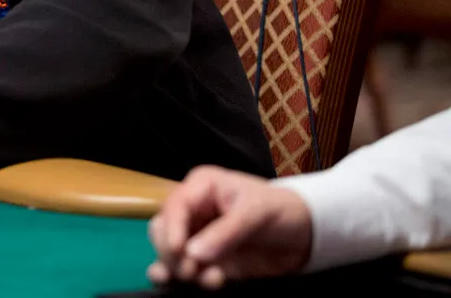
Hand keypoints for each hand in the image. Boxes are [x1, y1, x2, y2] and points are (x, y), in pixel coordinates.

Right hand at [147, 165, 312, 288]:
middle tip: (190, 269)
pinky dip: (191, 280)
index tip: (179, 251)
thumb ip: (225, 232)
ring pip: (171, 253)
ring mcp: (199, 237)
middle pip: (163, 230)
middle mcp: (194, 211)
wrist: (306, 236)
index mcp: (202, 188)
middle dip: (172, 252)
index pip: (175, 206)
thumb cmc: (281, 210)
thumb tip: (193, 254)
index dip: (172, 228)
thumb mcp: (255, 213)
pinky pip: (188, 271)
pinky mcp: (208, 260)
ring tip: (206, 278)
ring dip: (182, 269)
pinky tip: (208, 282)